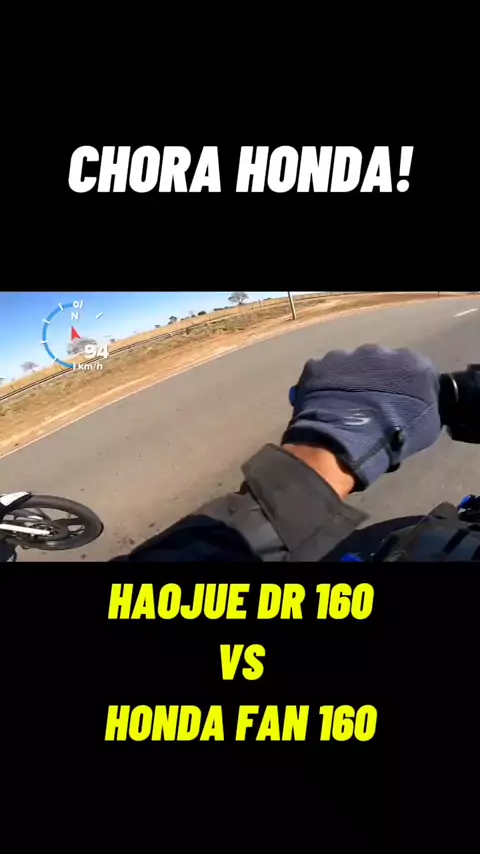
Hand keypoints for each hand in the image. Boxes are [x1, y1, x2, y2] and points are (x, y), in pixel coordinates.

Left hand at [282, 345, 441, 489]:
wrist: (345, 442)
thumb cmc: (393, 438)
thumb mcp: (427, 425)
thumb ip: (427, 403)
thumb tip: (421, 399)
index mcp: (411, 362)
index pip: (414, 368)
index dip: (407, 385)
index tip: (400, 401)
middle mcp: (380, 350)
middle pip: (380, 361)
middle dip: (377, 377)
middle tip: (370, 402)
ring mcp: (346, 354)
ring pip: (350, 364)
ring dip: (349, 378)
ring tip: (344, 404)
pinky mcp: (318, 364)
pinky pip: (323, 372)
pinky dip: (324, 384)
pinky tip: (323, 402)